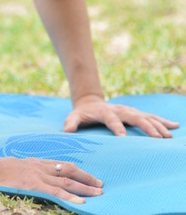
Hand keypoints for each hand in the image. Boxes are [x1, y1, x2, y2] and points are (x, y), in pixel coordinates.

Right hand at [0, 156, 102, 203]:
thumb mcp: (17, 165)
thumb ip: (28, 169)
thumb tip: (31, 175)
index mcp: (38, 162)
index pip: (62, 166)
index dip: (77, 172)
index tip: (88, 177)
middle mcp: (41, 167)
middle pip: (70, 171)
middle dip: (86, 178)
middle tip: (100, 185)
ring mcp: (39, 176)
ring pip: (67, 181)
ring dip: (84, 188)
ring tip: (98, 193)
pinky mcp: (34, 185)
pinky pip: (56, 191)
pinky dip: (70, 197)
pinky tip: (81, 202)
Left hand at [64, 95, 179, 137]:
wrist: (91, 103)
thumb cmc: (82, 113)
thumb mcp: (74, 117)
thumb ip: (71, 123)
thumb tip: (67, 131)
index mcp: (105, 112)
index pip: (112, 119)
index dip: (117, 128)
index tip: (123, 139)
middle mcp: (119, 109)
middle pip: (134, 117)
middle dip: (146, 127)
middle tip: (158, 138)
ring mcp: (129, 110)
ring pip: (145, 116)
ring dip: (158, 125)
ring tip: (169, 135)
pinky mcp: (135, 113)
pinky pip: (151, 117)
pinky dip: (163, 121)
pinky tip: (175, 126)